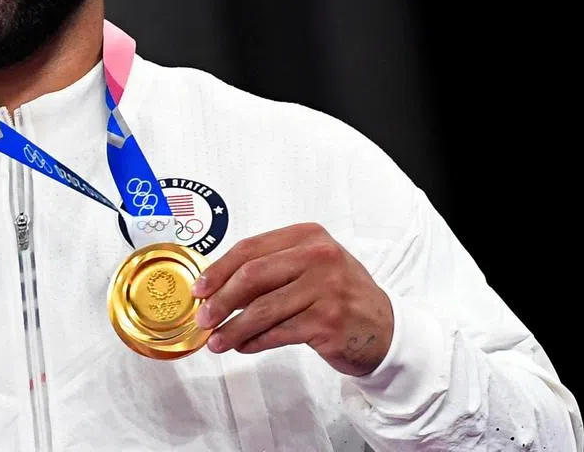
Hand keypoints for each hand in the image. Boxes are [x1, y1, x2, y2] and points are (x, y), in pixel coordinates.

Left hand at [191, 222, 392, 375]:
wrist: (384, 327)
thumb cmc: (338, 295)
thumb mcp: (309, 267)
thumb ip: (269, 269)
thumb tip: (217, 287)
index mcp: (308, 236)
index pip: (250, 249)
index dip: (219, 270)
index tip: (200, 288)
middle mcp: (319, 257)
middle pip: (252, 276)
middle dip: (221, 299)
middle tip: (203, 317)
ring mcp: (326, 290)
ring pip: (263, 309)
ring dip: (233, 328)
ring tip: (217, 341)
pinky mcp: (328, 322)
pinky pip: (278, 333)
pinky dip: (255, 341)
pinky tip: (243, 346)